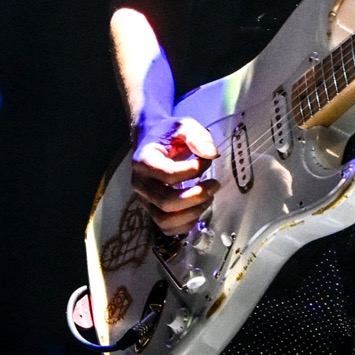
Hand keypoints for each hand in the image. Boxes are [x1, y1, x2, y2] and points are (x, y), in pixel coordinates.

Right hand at [130, 115, 219, 235]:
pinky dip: (186, 224)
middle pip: (166, 202)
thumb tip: (211, 154)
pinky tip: (199, 208)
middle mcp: (140, 184)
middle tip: (214, 185)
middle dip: (195, 197)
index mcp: (143, 160)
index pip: (168, 175)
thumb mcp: (183, 125)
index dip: (192, 171)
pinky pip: (168, 228)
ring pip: (165, 220)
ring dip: (193, 213)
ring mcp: (145, 200)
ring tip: (208, 198)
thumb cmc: (169, 134)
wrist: (153, 141)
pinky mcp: (153, 211)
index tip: (207, 162)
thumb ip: (197, 136)